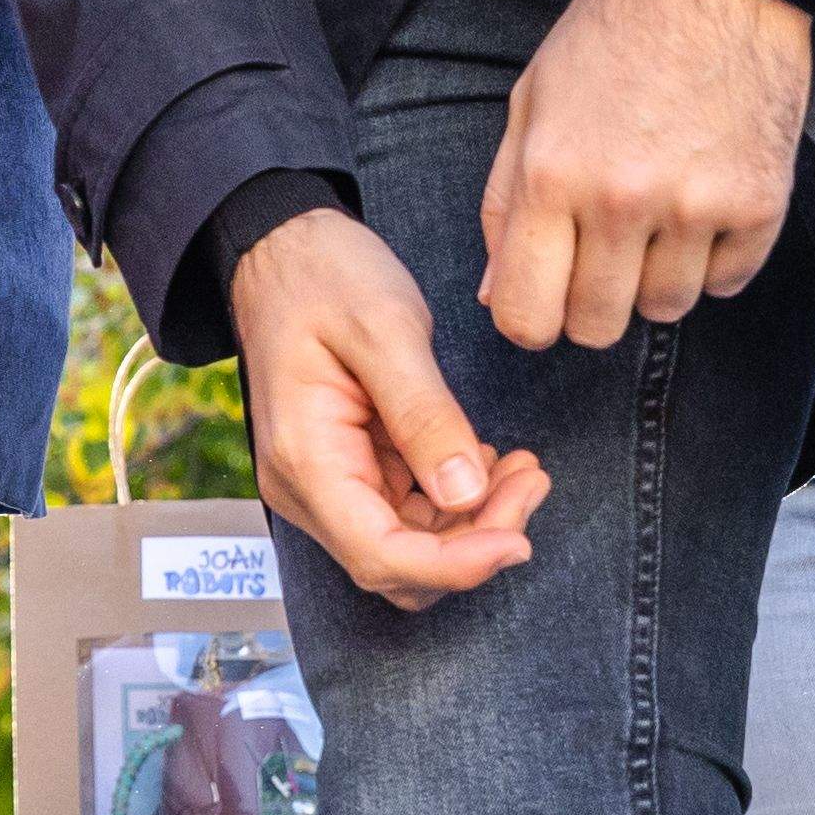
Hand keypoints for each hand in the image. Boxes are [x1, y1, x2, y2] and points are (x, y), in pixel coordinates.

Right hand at [231, 206, 549, 608]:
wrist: (283, 250)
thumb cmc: (323, 276)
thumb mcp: (384, 328)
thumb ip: (425, 414)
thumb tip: (467, 494)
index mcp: (306, 458)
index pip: (380, 555)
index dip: (456, 564)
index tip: (520, 538)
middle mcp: (307, 487)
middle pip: (400, 565)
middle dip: (475, 540)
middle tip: (531, 480)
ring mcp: (326, 484)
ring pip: (411, 547)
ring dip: (474, 522)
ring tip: (523, 467)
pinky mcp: (349, 472)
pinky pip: (409, 515)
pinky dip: (457, 500)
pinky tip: (489, 460)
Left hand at [480, 0, 810, 350]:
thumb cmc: (611, 36)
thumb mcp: (531, 103)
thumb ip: (505, 205)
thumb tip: (492, 294)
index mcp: (551, 174)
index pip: (524, 315)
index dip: (528, 319)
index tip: (542, 299)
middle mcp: (621, 200)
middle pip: (596, 327)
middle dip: (590, 305)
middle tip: (601, 252)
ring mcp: (696, 207)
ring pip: (665, 311)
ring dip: (655, 279)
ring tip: (655, 213)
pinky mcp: (761, 206)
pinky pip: (726, 284)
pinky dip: (712, 259)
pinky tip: (702, 201)